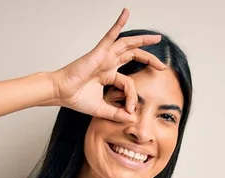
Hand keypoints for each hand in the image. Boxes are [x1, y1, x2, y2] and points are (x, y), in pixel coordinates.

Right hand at [50, 8, 166, 122]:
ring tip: (156, 38)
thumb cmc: (76, 98)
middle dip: (149, 59)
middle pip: (132, 56)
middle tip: (162, 66)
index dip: (132, 97)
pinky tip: (126, 13)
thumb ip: (117, 113)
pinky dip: (118, 23)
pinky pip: (111, 34)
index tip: (130, 110)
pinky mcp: (99, 52)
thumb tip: (132, 118)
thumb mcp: (102, 109)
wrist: (62, 93)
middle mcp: (107, 63)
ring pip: (127, 43)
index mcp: (108, 75)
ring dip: (143, 40)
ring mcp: (104, 56)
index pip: (128, 83)